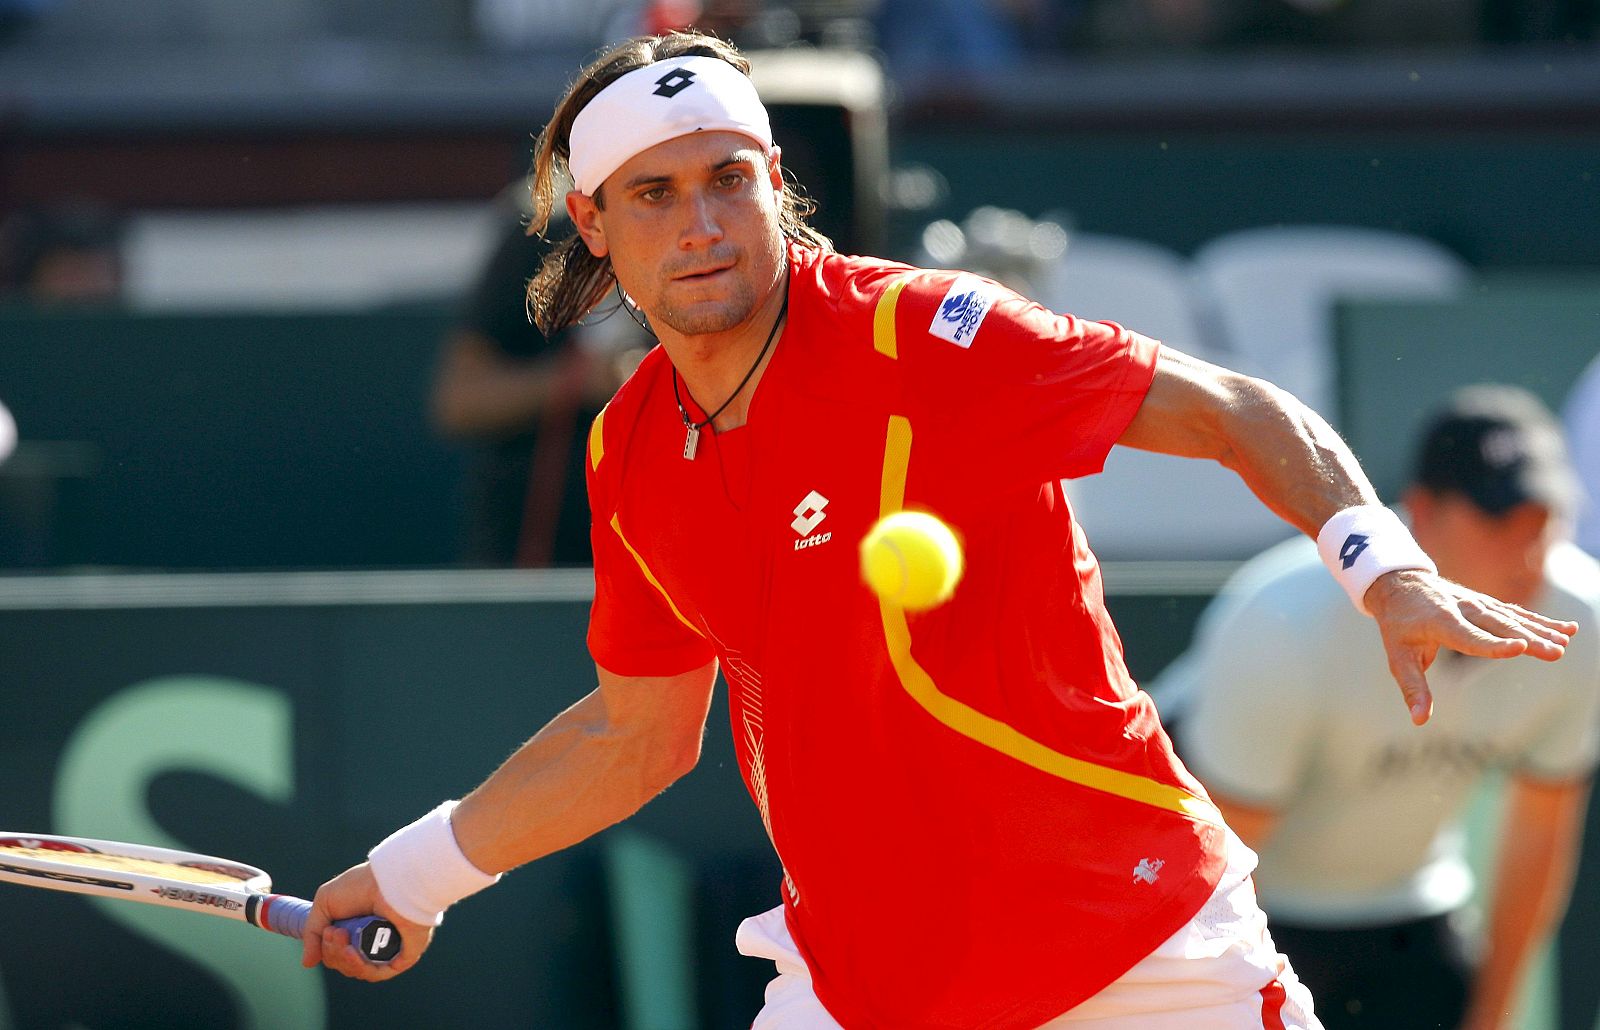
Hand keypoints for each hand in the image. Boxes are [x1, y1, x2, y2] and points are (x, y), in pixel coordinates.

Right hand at [299, 862, 435, 980]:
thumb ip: (312, 933)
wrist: (387, 879)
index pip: (338, 954)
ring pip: (361, 971)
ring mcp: (390, 948)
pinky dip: (363, 968)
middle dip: (335, 953)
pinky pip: (381, 972)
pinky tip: (353, 954)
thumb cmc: (359, 886)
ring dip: (345, 960)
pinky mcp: (404, 952)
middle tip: (337, 932)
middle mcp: (375, 940)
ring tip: (343, 938)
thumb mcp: (324, 904)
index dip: (328, 949)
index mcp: (358, 929)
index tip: (329, 930)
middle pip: (346, 964)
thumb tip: (308, 964)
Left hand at [1365, 570, 1576, 725]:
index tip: (1519, 649)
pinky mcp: (1487, 604)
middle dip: (1528, 639)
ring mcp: (1477, 604)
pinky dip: (1541, 621)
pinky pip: (1516, 613)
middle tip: (1555, 651)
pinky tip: (1567, 630)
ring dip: (1540, 630)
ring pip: (1512, 619)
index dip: (1493, 645)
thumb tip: (1419, 720)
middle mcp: (1462, 609)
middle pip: (1499, 626)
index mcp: (1440, 622)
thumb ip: (1412, 687)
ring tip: (1565, 642)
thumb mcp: (1398, 657)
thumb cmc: (1398, 626)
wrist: (1399, 584)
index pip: (1469, 637)